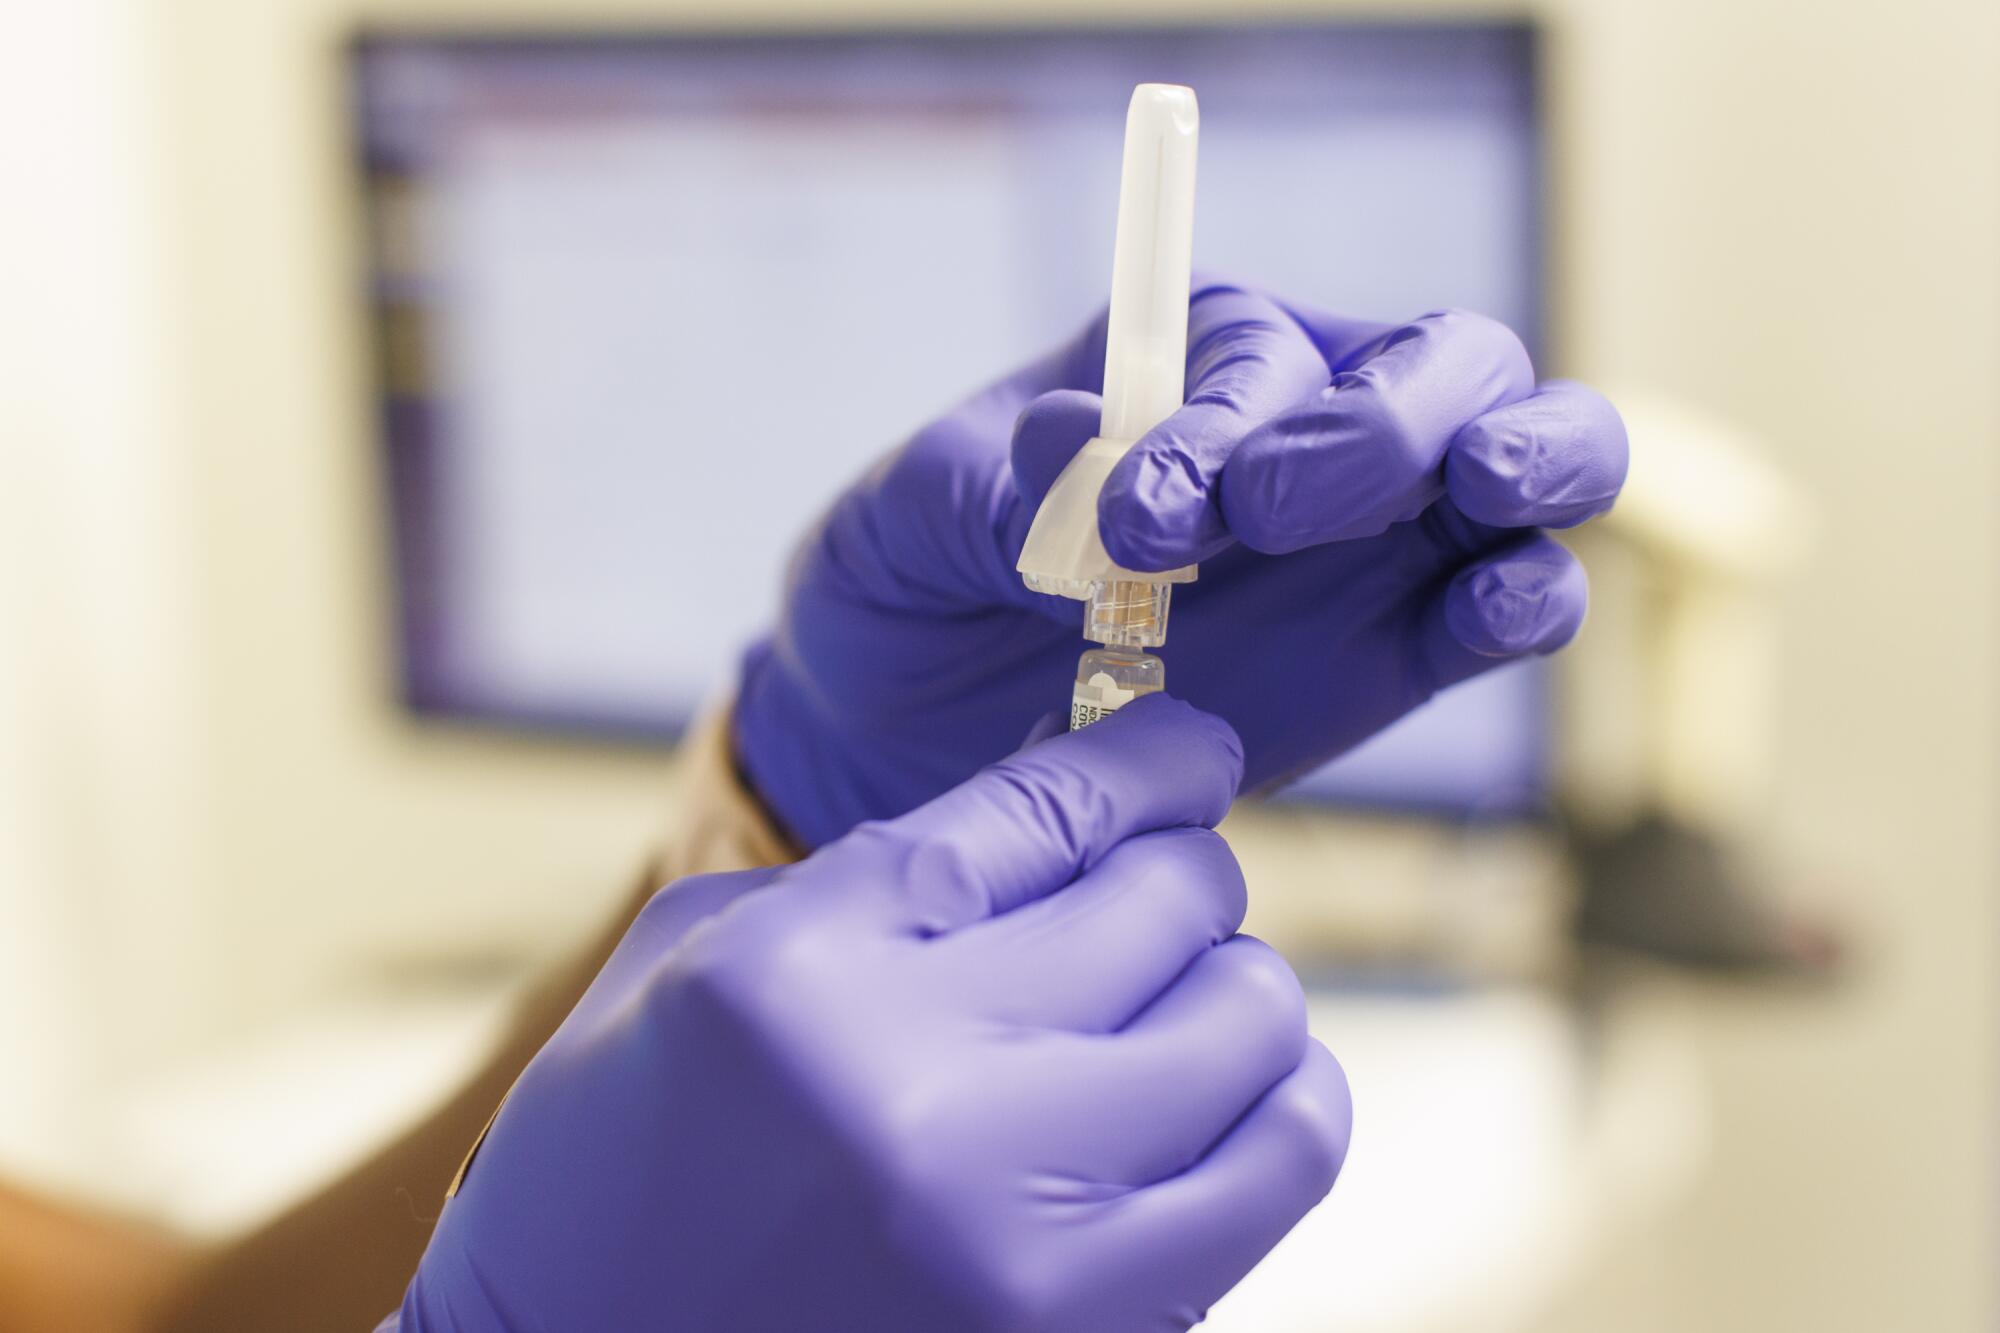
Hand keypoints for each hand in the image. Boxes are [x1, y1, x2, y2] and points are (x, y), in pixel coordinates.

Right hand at [392, 698, 1349, 1331]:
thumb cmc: (616, 1165)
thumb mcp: (700, 965)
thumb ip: (888, 872)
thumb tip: (1084, 800)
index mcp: (797, 977)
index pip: (1047, 810)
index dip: (1151, 759)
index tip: (1193, 748)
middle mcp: (919, 1098)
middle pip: (1171, 906)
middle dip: (1175, 878)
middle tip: (1142, 898)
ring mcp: (1017, 1237)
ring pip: (1255, 1028)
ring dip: (1231, 992)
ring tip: (1174, 1008)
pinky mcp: (1084, 1330)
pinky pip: (1278, 1168)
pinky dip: (1273, 1106)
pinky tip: (1205, 1101)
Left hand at [736, 282, 1626, 847]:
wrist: (910, 731)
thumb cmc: (914, 582)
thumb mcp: (918, 512)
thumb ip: (1002, 480)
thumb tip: (1091, 448)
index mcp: (1189, 358)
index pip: (1264, 350)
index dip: (1223, 423)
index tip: (1136, 521)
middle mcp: (1305, 426)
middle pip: (1442, 363)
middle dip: (1387, 421)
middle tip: (1283, 510)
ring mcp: (1371, 544)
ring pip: (1524, 463)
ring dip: (1534, 462)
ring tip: (1492, 490)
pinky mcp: (1397, 656)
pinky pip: (1501, 608)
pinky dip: (1523, 599)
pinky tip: (1489, 613)